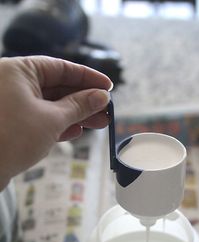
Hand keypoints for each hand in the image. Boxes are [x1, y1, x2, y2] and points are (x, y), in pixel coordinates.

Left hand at [0, 56, 112, 189]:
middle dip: (85, 101)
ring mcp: (13, 105)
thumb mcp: (52, 119)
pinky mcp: (14, 124)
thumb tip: (102, 97)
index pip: (61, 68)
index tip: (108, 87)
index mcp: (19, 71)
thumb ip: (79, 106)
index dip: (88, 78)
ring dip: (76, 115)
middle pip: (58, 87)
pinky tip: (77, 131)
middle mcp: (14, 84)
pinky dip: (59, 125)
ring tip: (100, 123)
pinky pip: (41, 119)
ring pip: (51, 105)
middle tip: (107, 110)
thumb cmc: (11, 138)